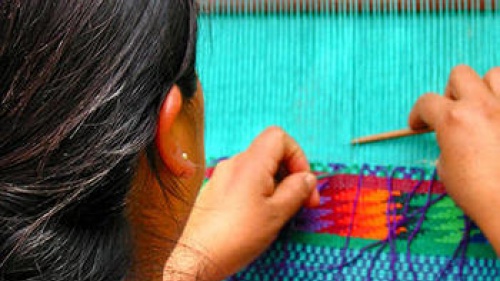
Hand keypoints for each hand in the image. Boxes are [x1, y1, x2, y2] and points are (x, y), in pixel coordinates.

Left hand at [164, 127, 319, 279]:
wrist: (198, 256)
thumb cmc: (236, 236)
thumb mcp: (276, 214)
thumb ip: (297, 190)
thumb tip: (307, 178)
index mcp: (250, 163)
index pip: (278, 137)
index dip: (297, 155)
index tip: (303, 182)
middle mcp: (233, 163)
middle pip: (270, 152)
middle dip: (290, 173)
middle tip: (302, 201)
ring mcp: (222, 175)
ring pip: (258, 168)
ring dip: (276, 183)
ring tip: (280, 211)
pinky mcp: (215, 189)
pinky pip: (244, 179)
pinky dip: (259, 190)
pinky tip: (260, 214)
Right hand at [408, 65, 499, 253]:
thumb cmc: (480, 194)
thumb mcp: (447, 170)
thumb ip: (447, 143)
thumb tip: (453, 138)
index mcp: (453, 120)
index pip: (426, 102)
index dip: (418, 114)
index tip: (418, 125)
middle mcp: (481, 106)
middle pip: (460, 74)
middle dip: (452, 92)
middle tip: (454, 111)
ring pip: (494, 75)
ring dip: (485, 89)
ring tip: (484, 110)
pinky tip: (499, 121)